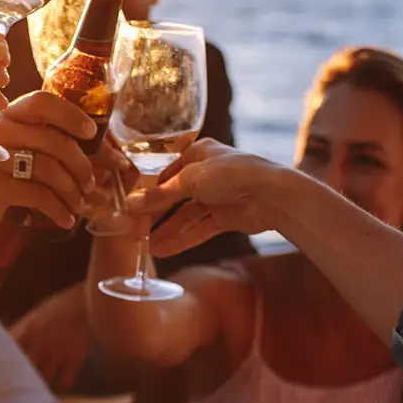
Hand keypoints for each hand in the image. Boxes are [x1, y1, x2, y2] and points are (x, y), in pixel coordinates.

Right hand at [0, 91, 97, 242]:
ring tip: (78, 205)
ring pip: (49, 168)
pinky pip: (38, 195)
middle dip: (81, 166)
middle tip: (90, 185)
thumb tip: (113, 156)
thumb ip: (52, 149)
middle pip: (54, 140)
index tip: (91, 134)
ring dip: (72, 191)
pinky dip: (59, 210)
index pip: (42, 101)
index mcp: (5, 117)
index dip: (71, 114)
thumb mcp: (17, 157)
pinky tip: (65, 219)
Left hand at [9, 285, 92, 391]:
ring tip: (38, 389)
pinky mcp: (74, 360)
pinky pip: (66, 380)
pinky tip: (61, 385)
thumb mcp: (37, 313)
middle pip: (24, 369)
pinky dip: (63, 385)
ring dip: (41, 383)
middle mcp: (39, 346)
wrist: (89, 301)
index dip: (2, 361)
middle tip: (17, 385)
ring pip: (43, 378)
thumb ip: (22, 327)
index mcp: (27, 332)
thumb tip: (6, 336)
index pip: (8, 351)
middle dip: (21, 377)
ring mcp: (56, 355)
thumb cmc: (62, 304)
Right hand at [126, 139, 289, 258]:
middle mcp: (206, 173)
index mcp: (198, 153)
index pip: (166, 172)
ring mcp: (217, 196)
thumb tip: (131, 203)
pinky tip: (164, 250)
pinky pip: (199, 229)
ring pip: (185, 215)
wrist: (272, 195)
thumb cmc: (233, 174)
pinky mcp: (225, 217)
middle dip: (155, 214)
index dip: (148, 191)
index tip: (130, 207)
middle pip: (174, 196)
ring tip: (146, 246)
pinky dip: (183, 239)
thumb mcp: (190, 180)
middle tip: (134, 231)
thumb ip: (160, 195)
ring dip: (167, 230)